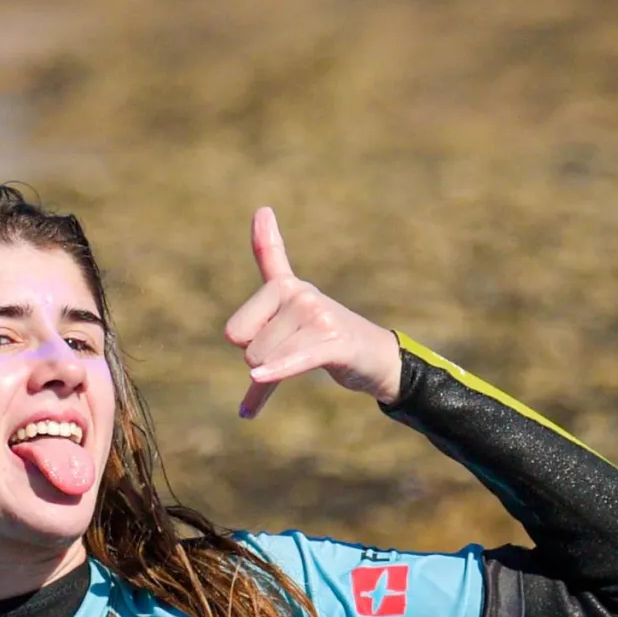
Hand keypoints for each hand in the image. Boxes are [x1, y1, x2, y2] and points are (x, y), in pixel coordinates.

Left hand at [223, 207, 401, 419]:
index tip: (263, 211)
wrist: (377, 361)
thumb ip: (261, 347)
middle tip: (290, 352)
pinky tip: (257, 382)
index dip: (266, 236)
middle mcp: (303, 294)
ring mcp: (318, 316)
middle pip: (241, 339)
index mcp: (289, 287)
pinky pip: (292, 361)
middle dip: (256, 358)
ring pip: (259, 358)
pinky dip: (275, 373)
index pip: (271, 259)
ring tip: (302, 363)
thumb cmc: (327, 345)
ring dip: (272, 375)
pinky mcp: (332, 343)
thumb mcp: (293, 335)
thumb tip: (244, 405)